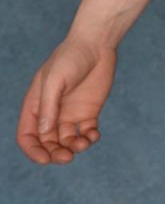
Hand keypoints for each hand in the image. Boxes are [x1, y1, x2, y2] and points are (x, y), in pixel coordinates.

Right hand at [16, 38, 116, 164]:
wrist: (96, 44)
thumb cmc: (70, 58)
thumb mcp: (55, 81)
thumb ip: (49, 107)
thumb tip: (44, 133)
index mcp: (35, 106)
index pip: (28, 136)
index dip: (33, 151)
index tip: (45, 159)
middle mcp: (51, 113)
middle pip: (48, 142)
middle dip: (55, 153)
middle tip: (68, 157)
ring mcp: (70, 113)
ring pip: (67, 140)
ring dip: (74, 147)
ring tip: (84, 143)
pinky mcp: (89, 111)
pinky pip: (87, 131)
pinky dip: (90, 138)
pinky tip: (94, 135)